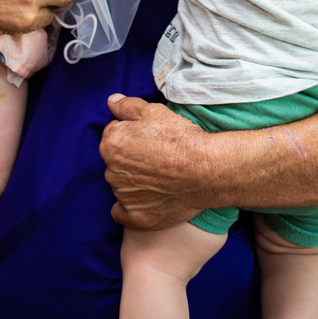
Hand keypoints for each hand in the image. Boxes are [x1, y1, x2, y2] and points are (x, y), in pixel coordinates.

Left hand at [99, 94, 213, 229]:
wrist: (206, 169)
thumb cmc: (180, 138)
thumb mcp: (153, 111)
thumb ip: (126, 106)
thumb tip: (111, 101)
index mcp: (111, 144)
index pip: (113, 137)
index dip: (131, 136)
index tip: (149, 140)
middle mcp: (111, 171)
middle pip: (115, 162)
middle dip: (130, 159)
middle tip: (156, 158)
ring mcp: (122, 196)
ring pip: (121, 186)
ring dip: (133, 182)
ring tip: (159, 178)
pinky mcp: (135, 216)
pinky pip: (123, 212)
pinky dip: (132, 208)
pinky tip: (147, 200)